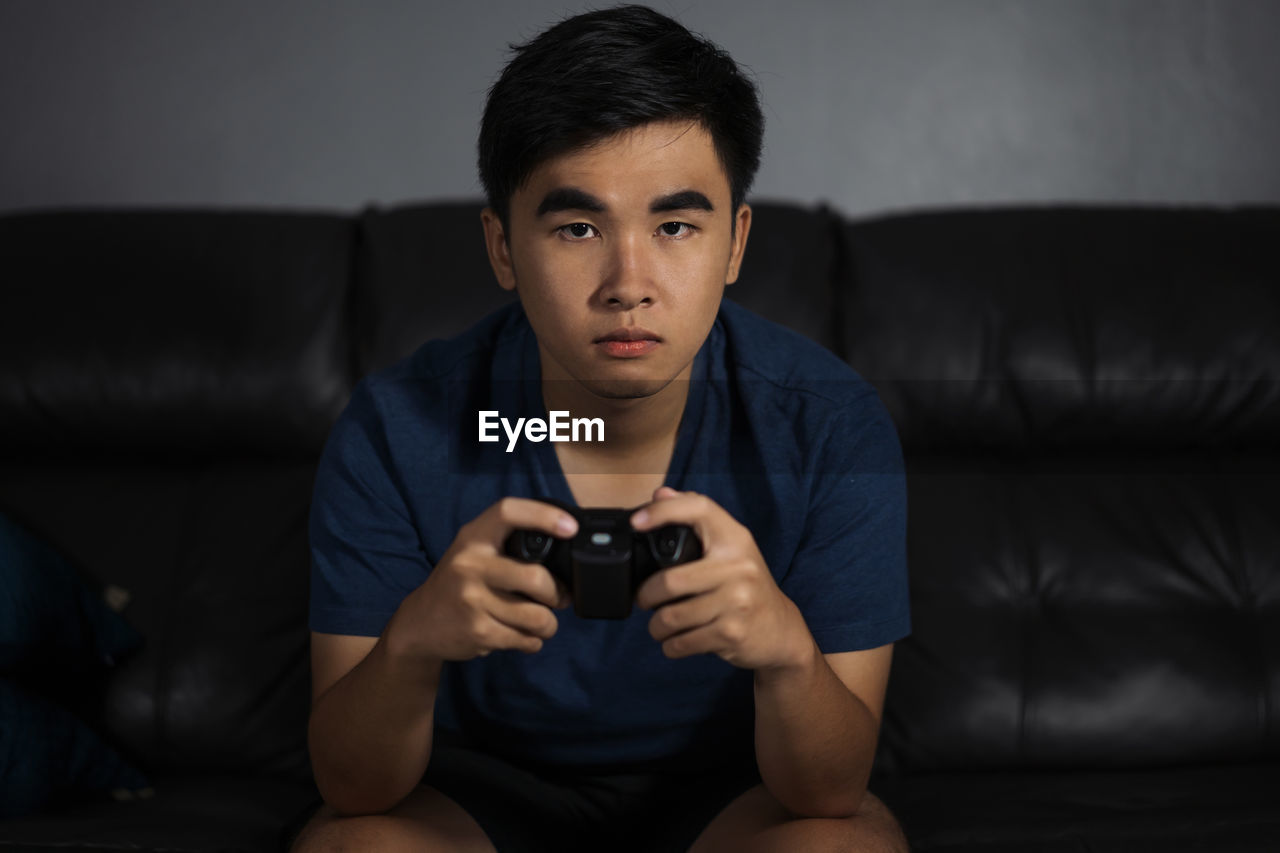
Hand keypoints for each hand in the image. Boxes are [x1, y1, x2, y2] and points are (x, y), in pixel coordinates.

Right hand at [385, 498, 575, 662]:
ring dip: (548, 625)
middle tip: (558, 598)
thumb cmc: (458, 583)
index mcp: (473, 538)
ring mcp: (472, 600)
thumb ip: (508, 545)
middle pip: (535, 578)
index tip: (569, 527)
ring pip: (537, 617)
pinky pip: (525, 640)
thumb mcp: (474, 553)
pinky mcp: (477, 632)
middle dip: (557, 594)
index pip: (509, 512)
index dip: (543, 515)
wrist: (419, 623)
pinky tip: (522, 636)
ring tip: (542, 623)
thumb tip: (563, 546)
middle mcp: (470, 565)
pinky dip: (532, 642)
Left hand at [633, 487, 813, 672]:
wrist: (781, 630)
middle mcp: (739, 566)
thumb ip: (696, 521)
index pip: (699, 508)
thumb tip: (660, 493)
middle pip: (670, 581)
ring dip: (656, 626)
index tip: (636, 522)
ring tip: (659, 625)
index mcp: (735, 538)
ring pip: (671, 617)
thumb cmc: (747, 586)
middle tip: (645, 600)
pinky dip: (670, 646)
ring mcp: (737, 601)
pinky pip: (683, 642)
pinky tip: (675, 641)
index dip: (664, 511)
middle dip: (646, 596)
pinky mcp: (732, 633)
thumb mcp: (731, 549)